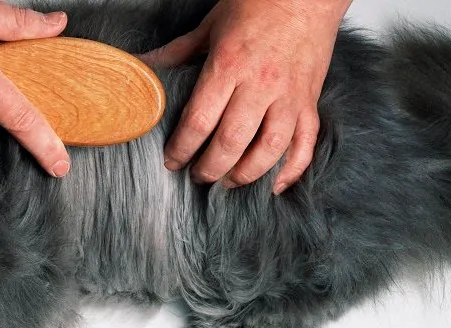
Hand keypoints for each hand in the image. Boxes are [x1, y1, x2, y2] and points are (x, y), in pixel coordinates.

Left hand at [141, 0, 350, 193]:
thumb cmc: (257, 5)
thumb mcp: (210, 26)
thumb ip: (176, 54)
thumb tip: (141, 67)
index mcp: (230, 65)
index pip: (200, 120)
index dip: (182, 148)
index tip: (171, 161)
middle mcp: (260, 85)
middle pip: (231, 142)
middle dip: (209, 168)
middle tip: (196, 176)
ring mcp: (289, 96)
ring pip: (269, 150)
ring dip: (245, 174)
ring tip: (226, 183)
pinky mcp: (310, 102)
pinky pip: (305, 144)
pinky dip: (291, 170)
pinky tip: (273, 186)